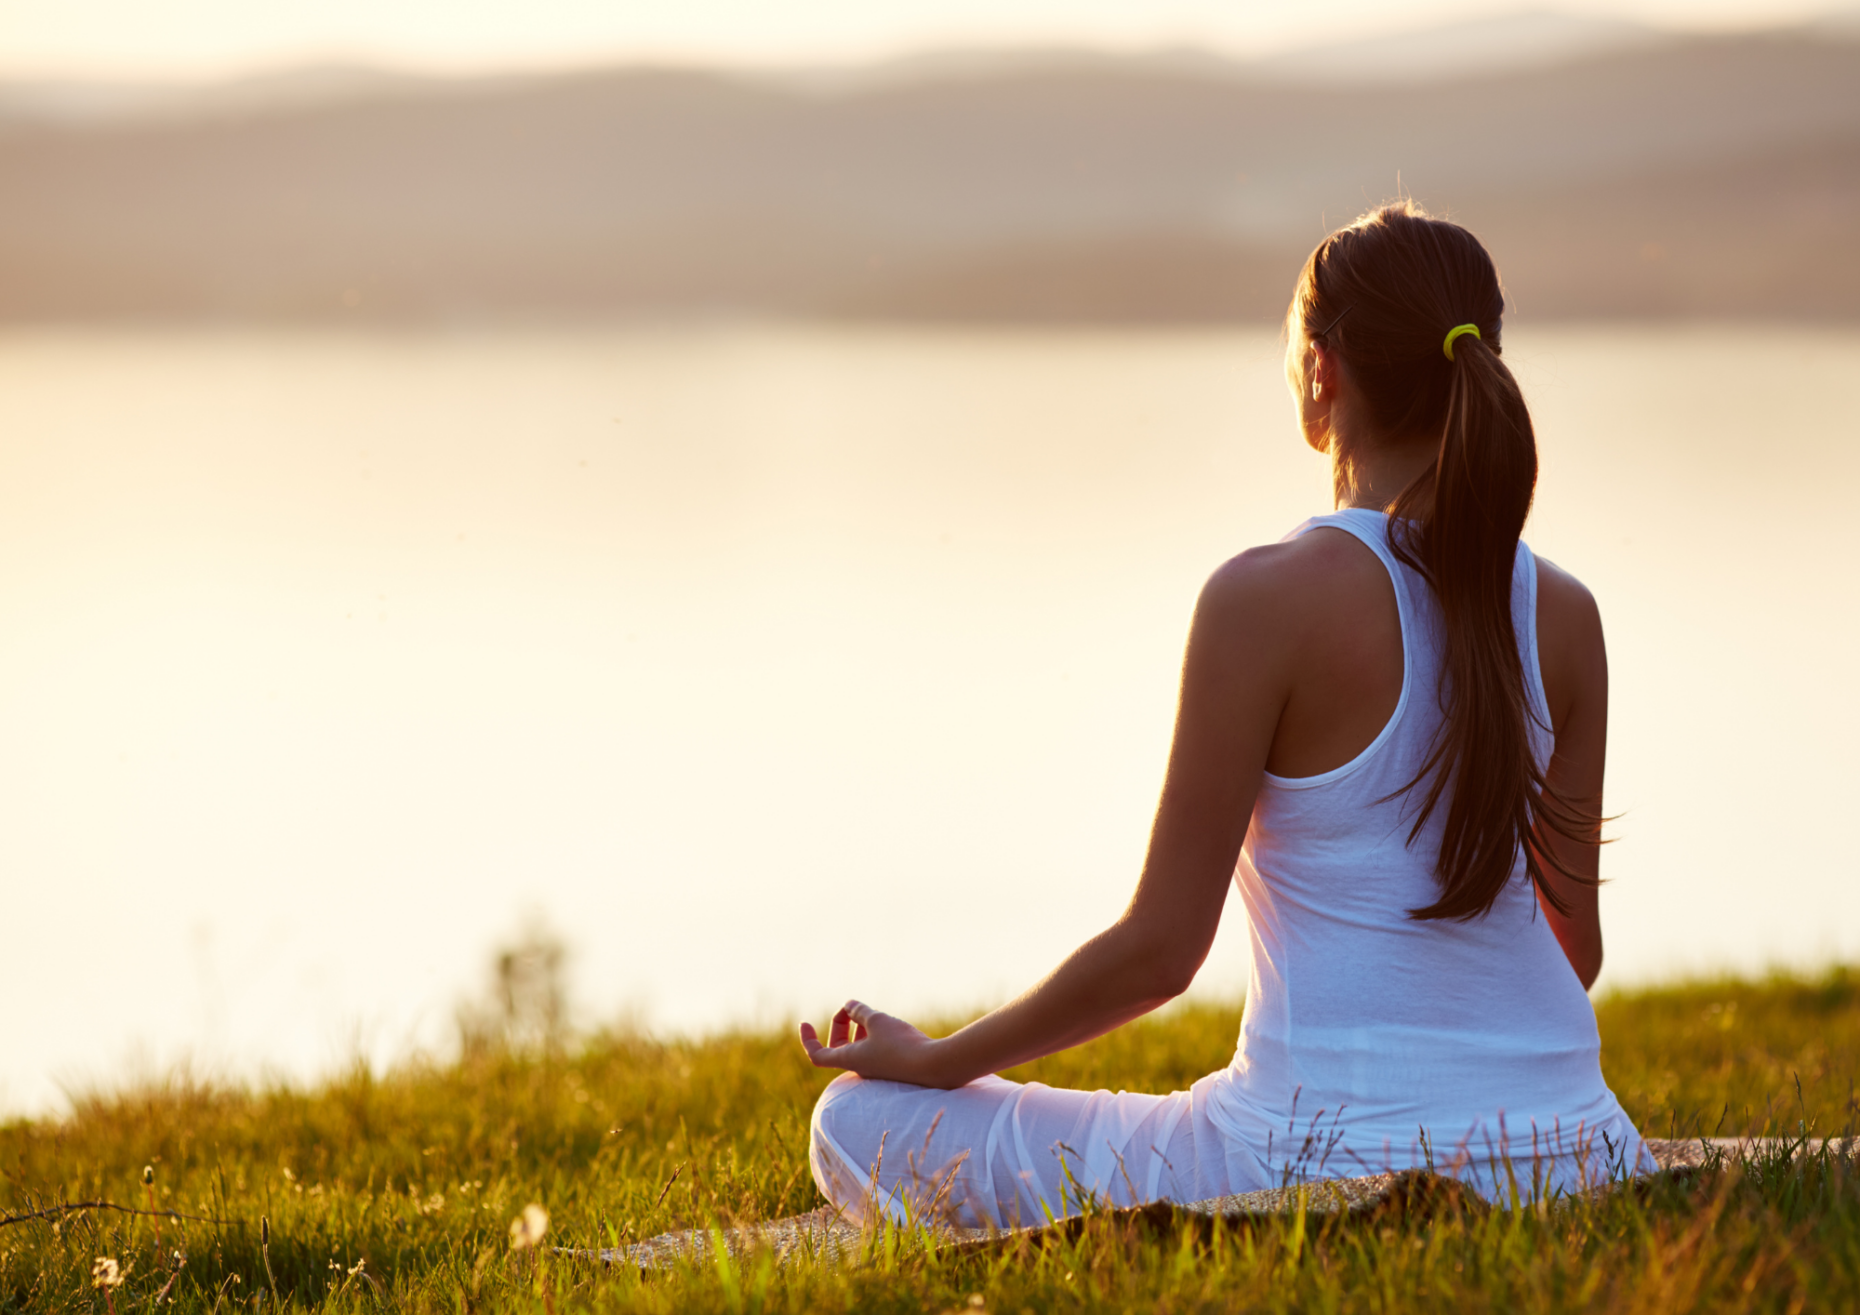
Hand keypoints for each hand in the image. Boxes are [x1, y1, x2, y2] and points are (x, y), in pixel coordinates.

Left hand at [799, 1000, 947, 1086]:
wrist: (933, 1066)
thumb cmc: (901, 1044)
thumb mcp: (877, 1020)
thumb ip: (860, 1011)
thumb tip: (849, 1005)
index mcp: (850, 1059)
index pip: (817, 1054)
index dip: (808, 1039)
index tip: (805, 1022)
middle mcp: (860, 1067)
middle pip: (838, 1048)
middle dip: (840, 1025)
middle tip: (852, 1009)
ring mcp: (876, 1069)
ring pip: (857, 1048)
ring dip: (858, 1028)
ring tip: (870, 1013)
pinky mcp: (891, 1067)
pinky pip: (873, 1050)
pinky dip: (873, 1035)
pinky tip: (886, 1023)